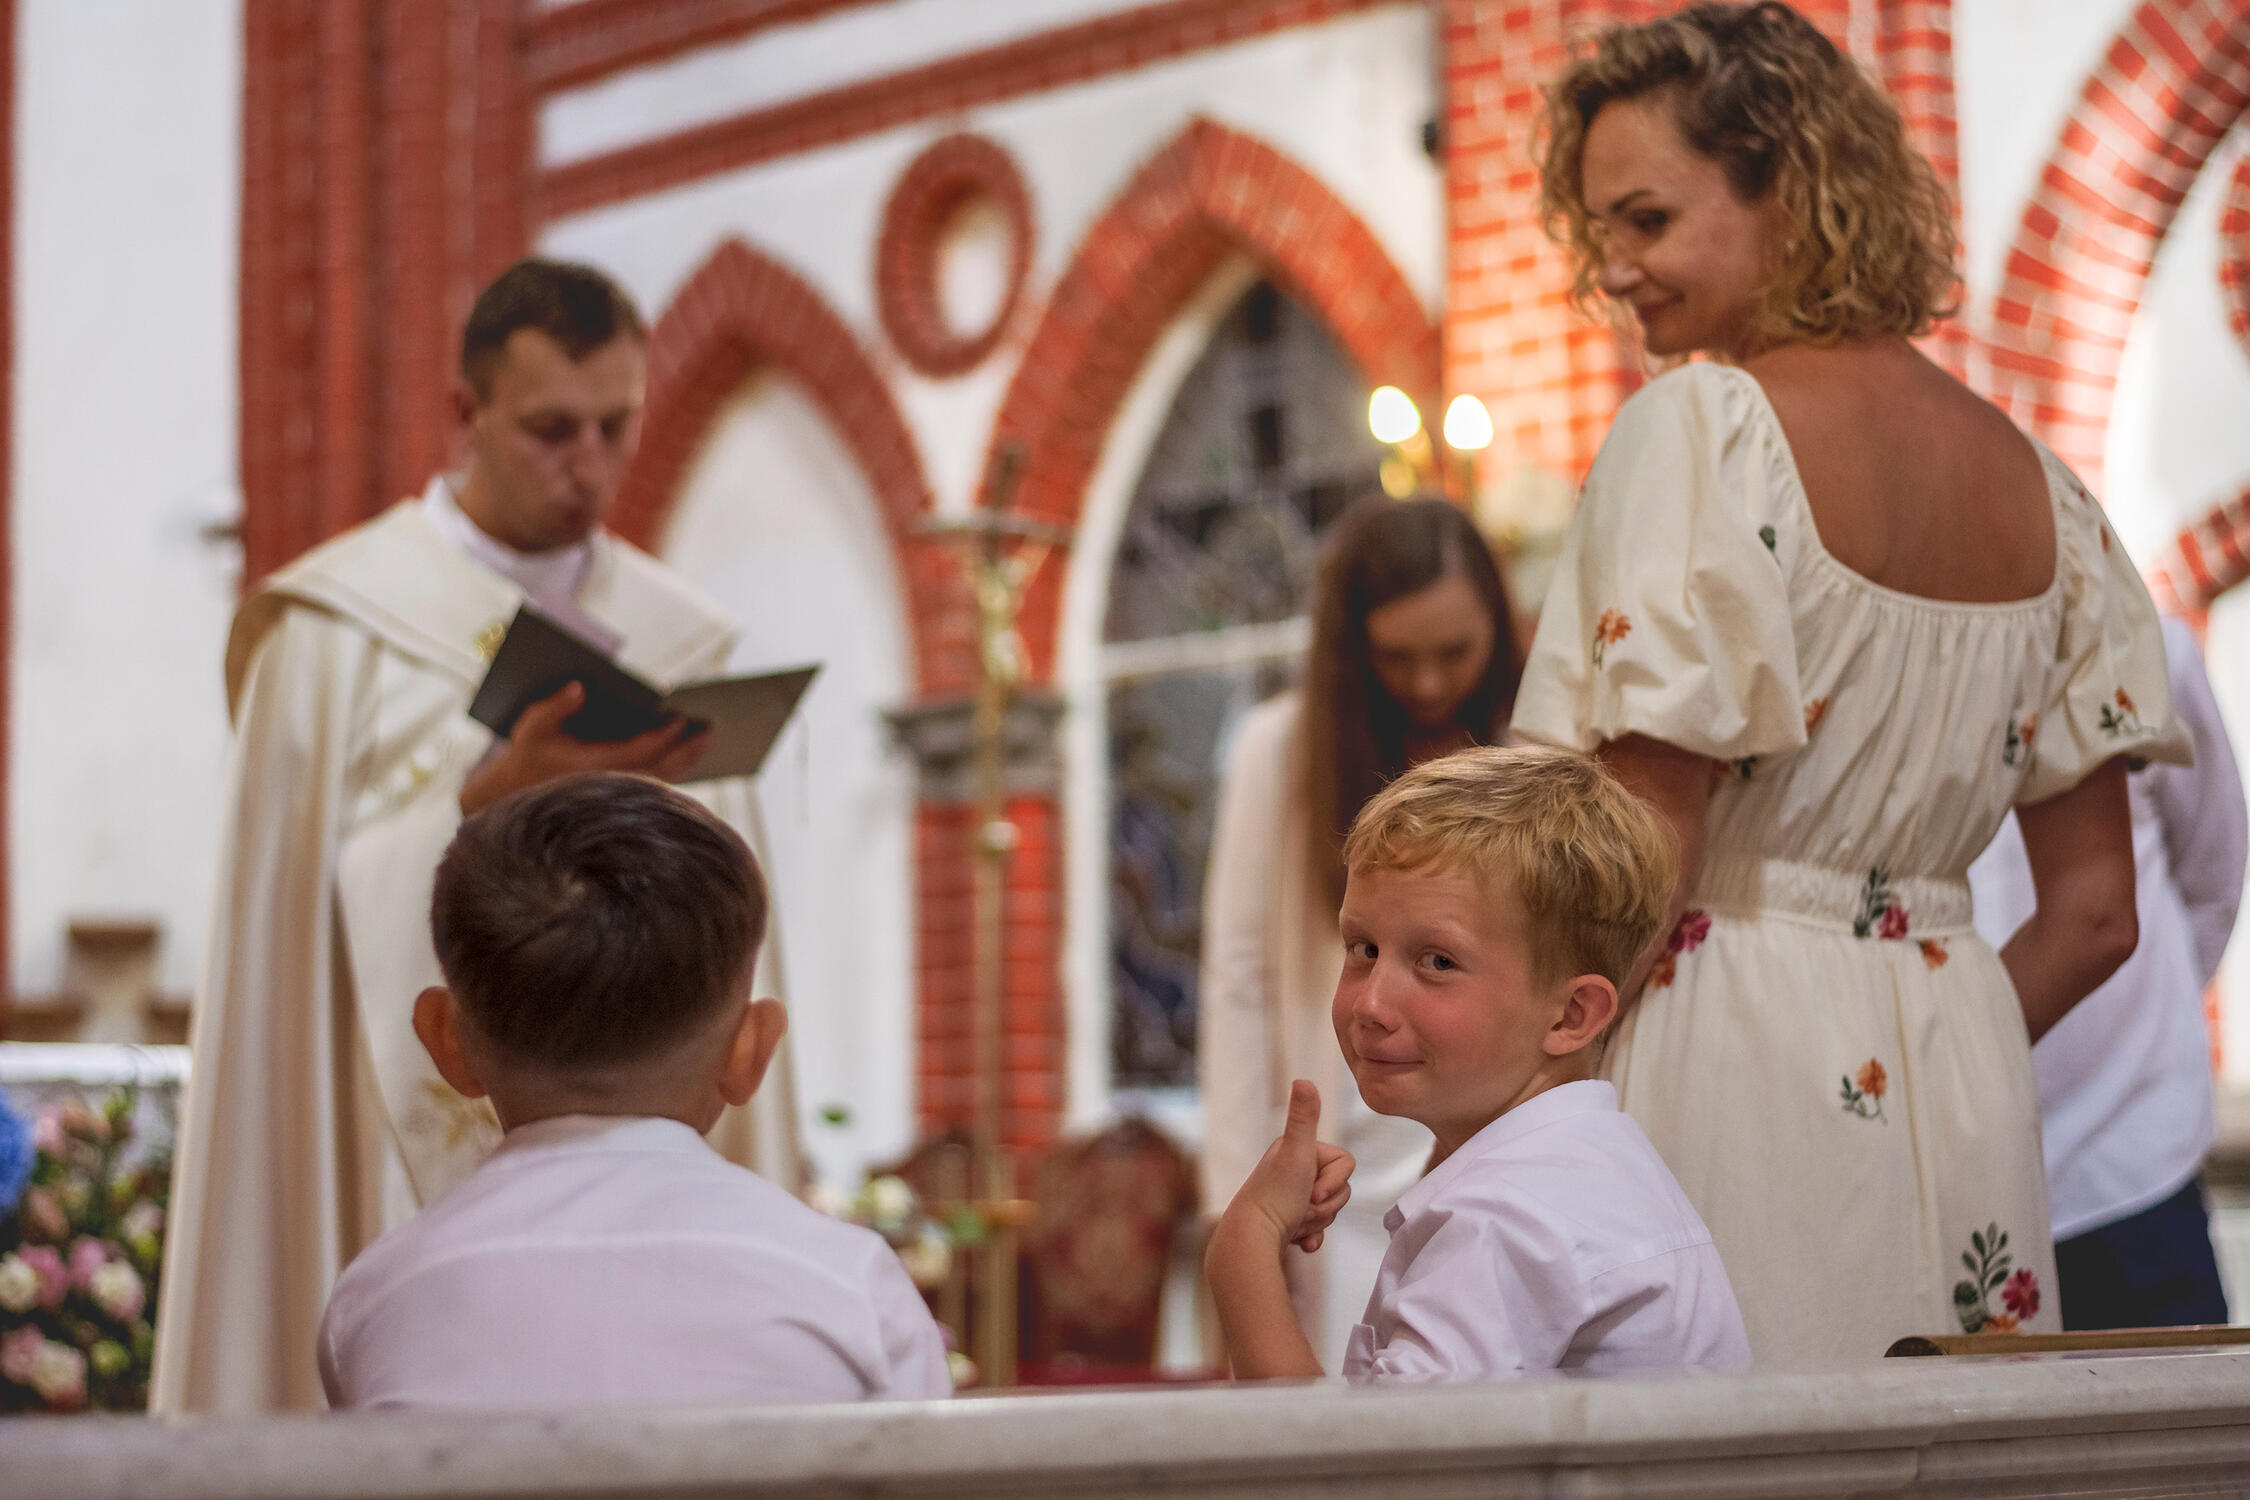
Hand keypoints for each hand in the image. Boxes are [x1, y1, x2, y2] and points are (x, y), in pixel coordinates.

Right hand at [458, 681, 711, 814]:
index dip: (662, 736)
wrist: (516, 794)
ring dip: (687, 762)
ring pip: (661, 782)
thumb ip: (555, 706)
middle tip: (711, 730)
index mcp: (592, 768)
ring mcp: (615, 797)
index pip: (638, 752)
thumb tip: (579, 686)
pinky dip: (675, 772)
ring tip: (707, 742)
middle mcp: (609, 787)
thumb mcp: (532, 726)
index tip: (682, 719)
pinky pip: (655, 787)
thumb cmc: (528, 755)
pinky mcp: (618, 801)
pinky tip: (689, 757)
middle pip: (659, 770)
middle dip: (687, 750)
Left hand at [1219, 1080, 1353, 1255]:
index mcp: (1297, 1148)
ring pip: (1331, 1209)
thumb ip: (1303, 1117)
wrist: (1252, 1240)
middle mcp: (1294, 1168)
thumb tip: (1303, 1080)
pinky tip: (1299, 1240)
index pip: (1345, 1163)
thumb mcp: (1295, 1152)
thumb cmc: (1275, 1196)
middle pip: (1340, 1188)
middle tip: (1302, 1208)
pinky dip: (1312, 1237)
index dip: (1334, 1181)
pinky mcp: (1291, 1221)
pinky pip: (1318, 1230)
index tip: (1310, 1190)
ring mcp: (1293, 1196)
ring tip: (1295, 1222)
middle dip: (1326, 1205)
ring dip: (1318, 1221)